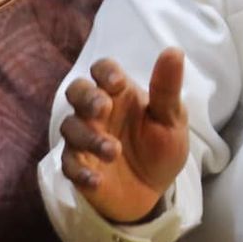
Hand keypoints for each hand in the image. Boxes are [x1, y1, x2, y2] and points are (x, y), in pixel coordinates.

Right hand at [59, 49, 190, 223]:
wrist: (156, 190)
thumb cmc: (162, 146)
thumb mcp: (171, 118)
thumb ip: (167, 88)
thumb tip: (174, 51)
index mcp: (120, 94)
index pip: (103, 69)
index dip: (105, 72)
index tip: (118, 82)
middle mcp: (97, 112)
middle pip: (76, 91)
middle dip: (85, 97)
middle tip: (102, 110)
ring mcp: (85, 138)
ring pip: (70, 127)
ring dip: (89, 138)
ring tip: (113, 151)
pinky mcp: (79, 166)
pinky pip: (68, 165)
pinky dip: (80, 171)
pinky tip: (97, 179)